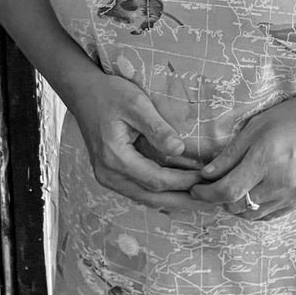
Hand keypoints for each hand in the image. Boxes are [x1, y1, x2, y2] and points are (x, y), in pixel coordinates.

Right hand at [66, 72, 206, 212]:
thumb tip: (179, 150)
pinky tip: (180, 193)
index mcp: (115, 157)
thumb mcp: (136, 104)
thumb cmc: (110, 94)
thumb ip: (157, 128)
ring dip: (174, 201)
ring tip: (201, 201)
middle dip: (184, 201)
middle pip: (152, 197)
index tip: (208, 177)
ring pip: (146, 198)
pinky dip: (161, 194)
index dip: (184, 181)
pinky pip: (139, 191)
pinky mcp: (112, 175)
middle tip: (212, 201)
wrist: (84, 93)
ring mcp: (108, 177)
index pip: (156, 180)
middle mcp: (109, 174)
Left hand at [189, 90, 295, 219]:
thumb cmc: (294, 118)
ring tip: (234, 188)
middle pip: (237, 206)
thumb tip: (206, 175)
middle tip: (213, 186)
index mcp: (266, 160)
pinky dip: (256, 209)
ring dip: (237, 206)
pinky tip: (254, 193)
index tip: (197, 189)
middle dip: (219, 199)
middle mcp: (281, 183)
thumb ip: (230, 154)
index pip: (227, 191)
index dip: (206, 194)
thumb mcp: (257, 126)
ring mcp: (294, 195)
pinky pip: (270, 215)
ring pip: (252, 214)